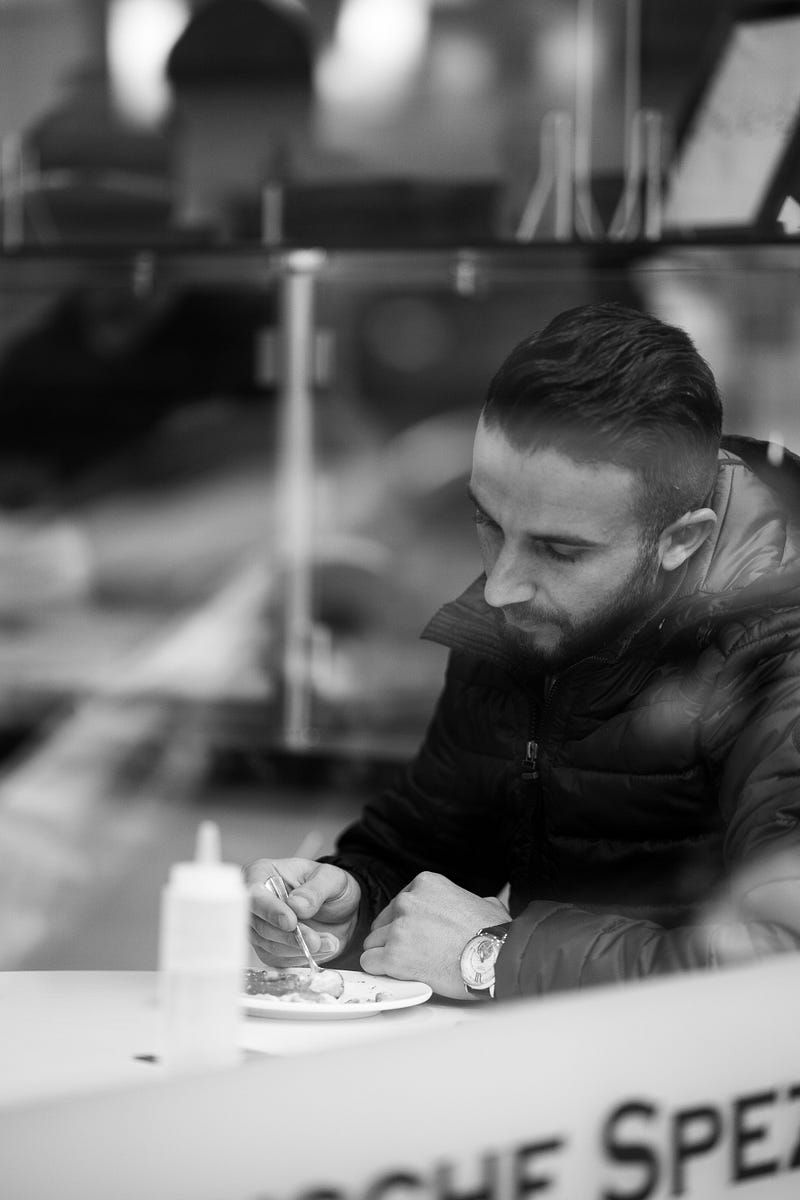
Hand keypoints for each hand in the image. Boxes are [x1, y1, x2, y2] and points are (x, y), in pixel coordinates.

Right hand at [244, 857, 360, 966]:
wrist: (338, 908)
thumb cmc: (328, 885)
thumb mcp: (331, 878)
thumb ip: (315, 889)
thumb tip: (296, 905)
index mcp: (263, 873)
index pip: (254, 893)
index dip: (270, 910)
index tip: (291, 922)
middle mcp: (255, 901)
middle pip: (259, 924)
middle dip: (289, 936)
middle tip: (315, 940)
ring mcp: (258, 926)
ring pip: (269, 945)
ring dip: (299, 948)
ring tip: (328, 942)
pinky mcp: (267, 947)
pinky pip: (278, 959)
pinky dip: (300, 957)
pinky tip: (321, 949)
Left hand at [360, 871, 508, 998]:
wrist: (496, 958)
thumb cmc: (493, 934)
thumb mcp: (481, 901)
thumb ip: (464, 900)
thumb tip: (477, 905)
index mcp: (425, 884)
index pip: (398, 904)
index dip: (406, 923)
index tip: (419, 936)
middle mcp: (407, 901)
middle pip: (383, 923)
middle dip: (394, 939)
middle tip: (415, 954)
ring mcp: (398, 928)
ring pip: (373, 943)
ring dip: (387, 956)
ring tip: (411, 966)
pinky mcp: (394, 955)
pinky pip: (369, 963)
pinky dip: (380, 971)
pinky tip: (398, 974)